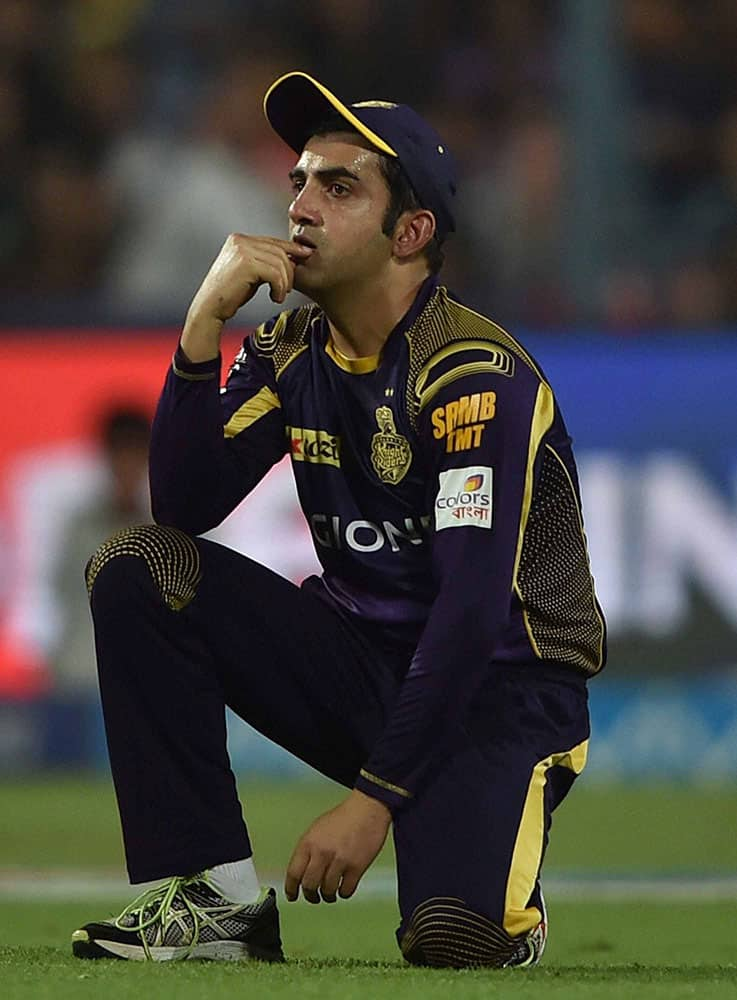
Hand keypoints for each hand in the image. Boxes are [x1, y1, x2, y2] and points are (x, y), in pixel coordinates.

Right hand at [181, 234, 312, 361]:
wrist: (210, 308)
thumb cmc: (230, 294)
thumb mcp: (251, 273)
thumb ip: (265, 261)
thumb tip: (292, 258)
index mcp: (240, 239)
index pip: (273, 241)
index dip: (291, 249)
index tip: (306, 255)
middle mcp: (240, 240)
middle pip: (279, 251)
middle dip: (289, 271)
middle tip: (287, 289)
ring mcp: (242, 250)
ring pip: (280, 262)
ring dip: (284, 282)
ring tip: (279, 295)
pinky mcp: (246, 264)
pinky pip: (275, 273)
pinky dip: (279, 288)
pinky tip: (274, 297)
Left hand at [284, 790, 390, 903]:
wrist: (367, 808)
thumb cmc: (343, 817)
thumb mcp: (316, 829)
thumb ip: (308, 849)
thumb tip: (301, 872)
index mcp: (309, 842)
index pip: (293, 873)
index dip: (291, 889)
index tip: (292, 896)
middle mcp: (322, 852)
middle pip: (309, 886)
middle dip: (310, 896)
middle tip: (314, 897)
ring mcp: (340, 860)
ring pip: (327, 891)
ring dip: (328, 896)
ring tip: (331, 893)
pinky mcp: (357, 867)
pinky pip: (346, 891)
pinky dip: (344, 893)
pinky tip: (344, 887)